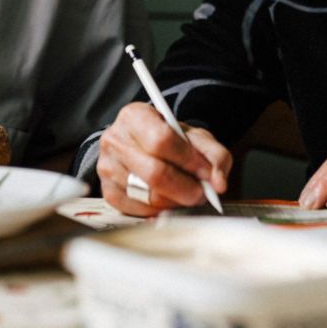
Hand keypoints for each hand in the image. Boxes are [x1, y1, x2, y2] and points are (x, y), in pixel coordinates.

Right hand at [97, 102, 230, 216]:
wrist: (142, 146)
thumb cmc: (169, 140)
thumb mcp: (194, 137)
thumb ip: (214, 155)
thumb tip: (218, 183)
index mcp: (134, 116)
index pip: (161, 140)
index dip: (189, 160)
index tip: (207, 173)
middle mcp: (115, 140)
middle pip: (154, 173)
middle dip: (186, 188)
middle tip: (202, 193)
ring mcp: (108, 167)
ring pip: (148, 195)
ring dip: (176, 201)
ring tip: (186, 193)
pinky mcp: (108, 192)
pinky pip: (139, 211)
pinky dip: (160, 211)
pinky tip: (168, 200)